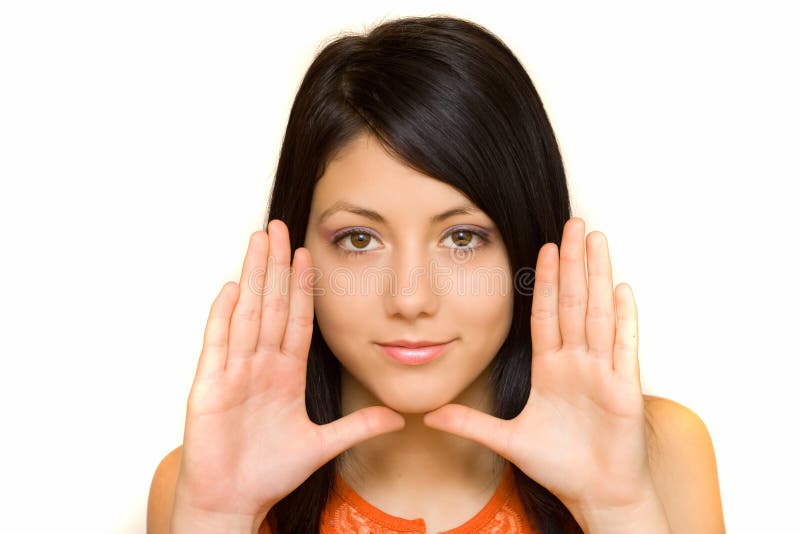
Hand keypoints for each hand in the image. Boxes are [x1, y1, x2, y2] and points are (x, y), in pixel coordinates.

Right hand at [174, 220, 405, 521]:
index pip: (296, 319)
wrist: (233, 503)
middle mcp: (259, 366)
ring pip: (247, 314)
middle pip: (270, 305)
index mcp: (284, 375)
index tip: (308, 254)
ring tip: (259, 241)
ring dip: (253, 277)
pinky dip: (224, 317)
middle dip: (276, 265)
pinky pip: (218, 346)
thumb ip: (358, 426)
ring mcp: (233, 373)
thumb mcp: (323, 445)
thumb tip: (398, 417)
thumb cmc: (268, 474)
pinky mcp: (210, 388)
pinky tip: (232, 288)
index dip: (301, 287)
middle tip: (279, 227)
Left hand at [423, 217, 653, 515]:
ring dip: (597, 276)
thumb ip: (470, 423)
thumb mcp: (507, 440)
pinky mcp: (624, 390)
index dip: (544, 280)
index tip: (543, 247)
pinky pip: (624, 348)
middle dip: (573, 262)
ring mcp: (602, 372)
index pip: (546, 314)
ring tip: (596, 240)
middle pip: (573, 302)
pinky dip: (624, 319)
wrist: (597, 495)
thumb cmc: (561, 466)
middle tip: (573, 223)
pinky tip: (622, 288)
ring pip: (598, 314)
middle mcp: (578, 363)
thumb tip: (430, 415)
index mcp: (552, 368)